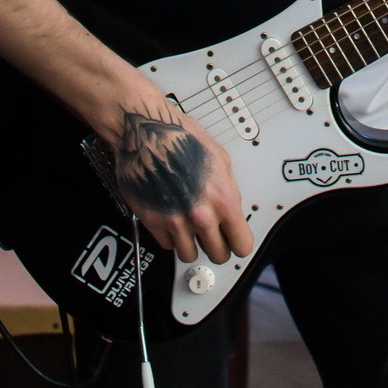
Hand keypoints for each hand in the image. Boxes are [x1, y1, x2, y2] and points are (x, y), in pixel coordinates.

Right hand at [111, 95, 254, 264]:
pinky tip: (171, 220)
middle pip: (217, 255)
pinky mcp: (152, 222)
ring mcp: (175, 221)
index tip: (234, 242)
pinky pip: (167, 245)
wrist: (146, 132)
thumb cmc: (181, 137)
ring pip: (189, 255)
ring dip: (191, 245)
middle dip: (216, 247)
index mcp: (223, 199)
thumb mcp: (221, 159)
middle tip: (211, 236)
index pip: (241, 245)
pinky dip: (169, 237)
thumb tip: (232, 210)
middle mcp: (200, 215)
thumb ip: (228, 190)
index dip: (238, 244)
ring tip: (189, 229)